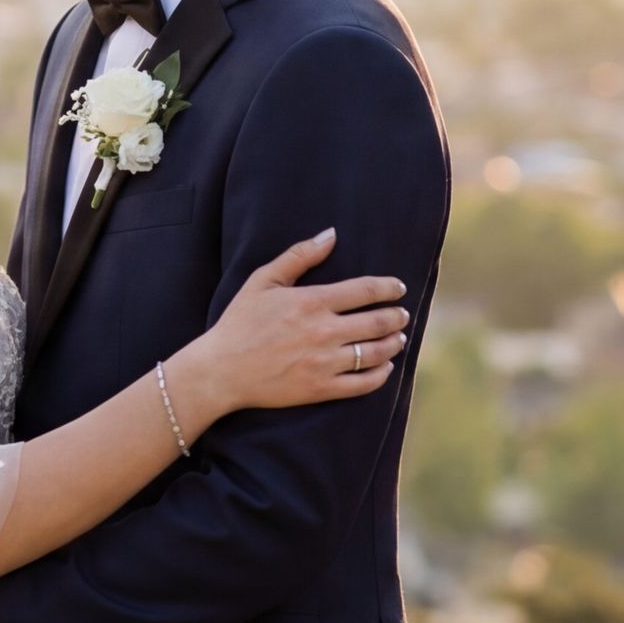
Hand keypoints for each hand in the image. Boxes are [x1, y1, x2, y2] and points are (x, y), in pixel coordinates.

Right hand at [178, 229, 408, 419]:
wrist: (221, 370)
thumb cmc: (240, 322)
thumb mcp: (263, 280)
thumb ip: (299, 256)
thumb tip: (331, 234)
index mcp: (312, 301)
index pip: (366, 290)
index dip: (389, 288)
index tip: (398, 288)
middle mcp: (323, 331)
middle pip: (378, 322)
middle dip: (397, 316)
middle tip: (402, 315)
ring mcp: (324, 362)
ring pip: (375, 352)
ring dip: (394, 343)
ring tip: (398, 339)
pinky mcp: (321, 388)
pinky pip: (363, 383)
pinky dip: (381, 374)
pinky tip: (385, 367)